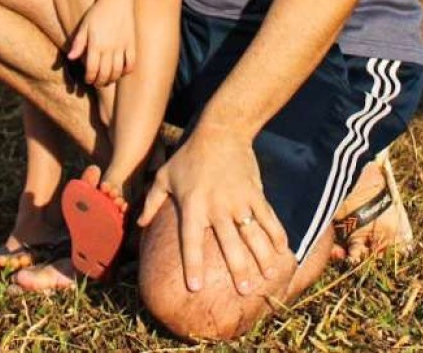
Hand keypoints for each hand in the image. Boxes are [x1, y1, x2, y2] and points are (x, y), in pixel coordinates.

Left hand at [67, 0, 135, 86]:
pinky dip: (126, 70)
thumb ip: (78, 43)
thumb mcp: (84, 26)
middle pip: (105, 73)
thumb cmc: (97, 13)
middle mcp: (109, 48)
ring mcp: (122, 47)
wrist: (117, 0)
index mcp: (95, 44)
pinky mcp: (131, 44)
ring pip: (117, 71)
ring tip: (108, 79)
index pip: (92, 69)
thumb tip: (71, 58)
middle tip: (97, 82)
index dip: (89, 78)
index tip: (88, 80)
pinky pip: (131, 63)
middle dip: (99, 82)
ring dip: (112, 78)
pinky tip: (122, 71)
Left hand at [138, 124, 289, 294]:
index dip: (193, 264)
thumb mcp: (165, 176)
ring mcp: (238, 199)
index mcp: (192, 204)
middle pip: (229, 243)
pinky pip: (268, 217)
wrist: (221, 130)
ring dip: (262, 256)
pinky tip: (282, 250)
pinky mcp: (254, 192)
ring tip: (268, 275)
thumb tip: (139, 225)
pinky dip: (276, 234)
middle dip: (238, 269)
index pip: (191, 240)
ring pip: (253, 233)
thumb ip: (151, 201)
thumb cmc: (189, 155)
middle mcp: (216, 205)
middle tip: (245, 291)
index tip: (196, 287)